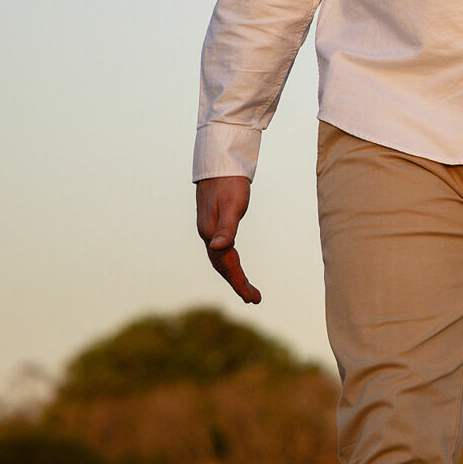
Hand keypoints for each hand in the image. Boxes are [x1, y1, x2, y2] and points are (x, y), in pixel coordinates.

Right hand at [196, 176, 261, 303]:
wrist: (220, 164)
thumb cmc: (230, 183)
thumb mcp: (232, 204)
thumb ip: (227, 227)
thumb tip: (219, 248)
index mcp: (211, 233)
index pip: (227, 264)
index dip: (239, 282)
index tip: (252, 298)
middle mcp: (207, 235)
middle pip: (222, 266)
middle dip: (237, 283)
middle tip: (255, 299)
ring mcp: (209, 230)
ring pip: (220, 260)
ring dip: (233, 275)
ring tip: (248, 290)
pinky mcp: (213, 224)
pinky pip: (221, 251)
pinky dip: (229, 262)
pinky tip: (234, 264)